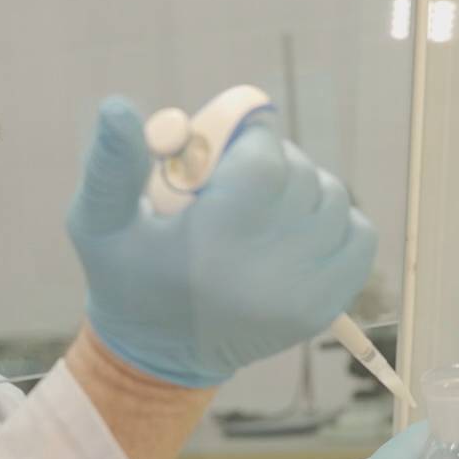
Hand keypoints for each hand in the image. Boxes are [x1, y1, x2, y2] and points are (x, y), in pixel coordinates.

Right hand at [67, 97, 376, 387]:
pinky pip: (359, 236)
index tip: (228, 144)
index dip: (252, 139)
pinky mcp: (324, 308)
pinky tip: (294, 227)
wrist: (160, 352)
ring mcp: (303, 295)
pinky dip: (334, 221)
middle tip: (236, 178)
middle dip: (271, 162)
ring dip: (303, 188)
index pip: (265, 163)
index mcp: (213, 247)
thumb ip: (109, 163)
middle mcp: (267, 275)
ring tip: (262, 204)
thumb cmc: (126, 275)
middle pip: (300, 177)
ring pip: (333, 200)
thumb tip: (117, 106)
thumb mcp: (98, 222)